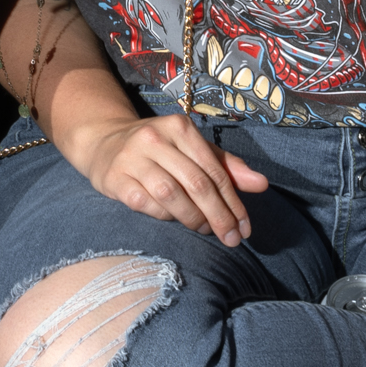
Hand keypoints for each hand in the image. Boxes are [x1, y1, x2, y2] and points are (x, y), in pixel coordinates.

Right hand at [59, 110, 271, 246]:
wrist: (103, 142)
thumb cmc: (158, 149)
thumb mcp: (192, 149)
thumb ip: (226, 166)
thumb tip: (261, 184)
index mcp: (180, 128)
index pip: (214, 170)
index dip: (234, 202)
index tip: (245, 228)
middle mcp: (155, 139)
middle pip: (196, 184)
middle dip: (219, 216)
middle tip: (231, 238)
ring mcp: (132, 158)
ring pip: (171, 195)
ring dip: (193, 218)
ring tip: (205, 229)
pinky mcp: (115, 179)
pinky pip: (146, 204)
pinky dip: (164, 216)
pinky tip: (174, 220)